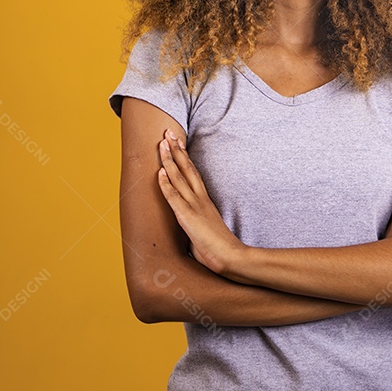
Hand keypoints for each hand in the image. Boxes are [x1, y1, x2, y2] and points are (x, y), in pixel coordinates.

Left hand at [157, 129, 245, 276]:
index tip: (178, 143)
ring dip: (169, 160)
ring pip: (179, 177)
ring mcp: (194, 206)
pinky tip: (160, 172)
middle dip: (177, 149)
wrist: (232, 257)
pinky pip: (174, 197)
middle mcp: (200, 199)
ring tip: (162, 143)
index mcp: (205, 202)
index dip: (184, 157)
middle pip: (187, 168)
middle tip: (168, 133)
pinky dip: (166, 183)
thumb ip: (197, 225)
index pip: (193, 173)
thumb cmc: (220, 249)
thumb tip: (190, 230)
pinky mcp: (187, 217)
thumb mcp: (206, 232)